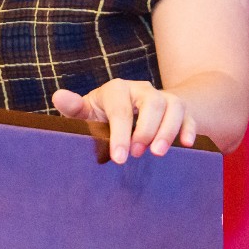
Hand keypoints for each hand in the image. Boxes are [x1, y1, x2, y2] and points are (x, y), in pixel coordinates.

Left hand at [52, 80, 195, 163]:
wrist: (132, 108)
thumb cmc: (103, 115)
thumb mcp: (87, 112)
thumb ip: (74, 108)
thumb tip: (58, 96)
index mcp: (117, 90)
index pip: (120, 109)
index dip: (120, 134)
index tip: (119, 158)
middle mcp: (142, 90)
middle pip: (152, 102)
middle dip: (146, 129)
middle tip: (138, 154)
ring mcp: (164, 98)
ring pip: (174, 106)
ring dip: (168, 130)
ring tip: (158, 153)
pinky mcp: (181, 110)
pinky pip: (189, 115)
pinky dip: (190, 128)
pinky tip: (187, 145)